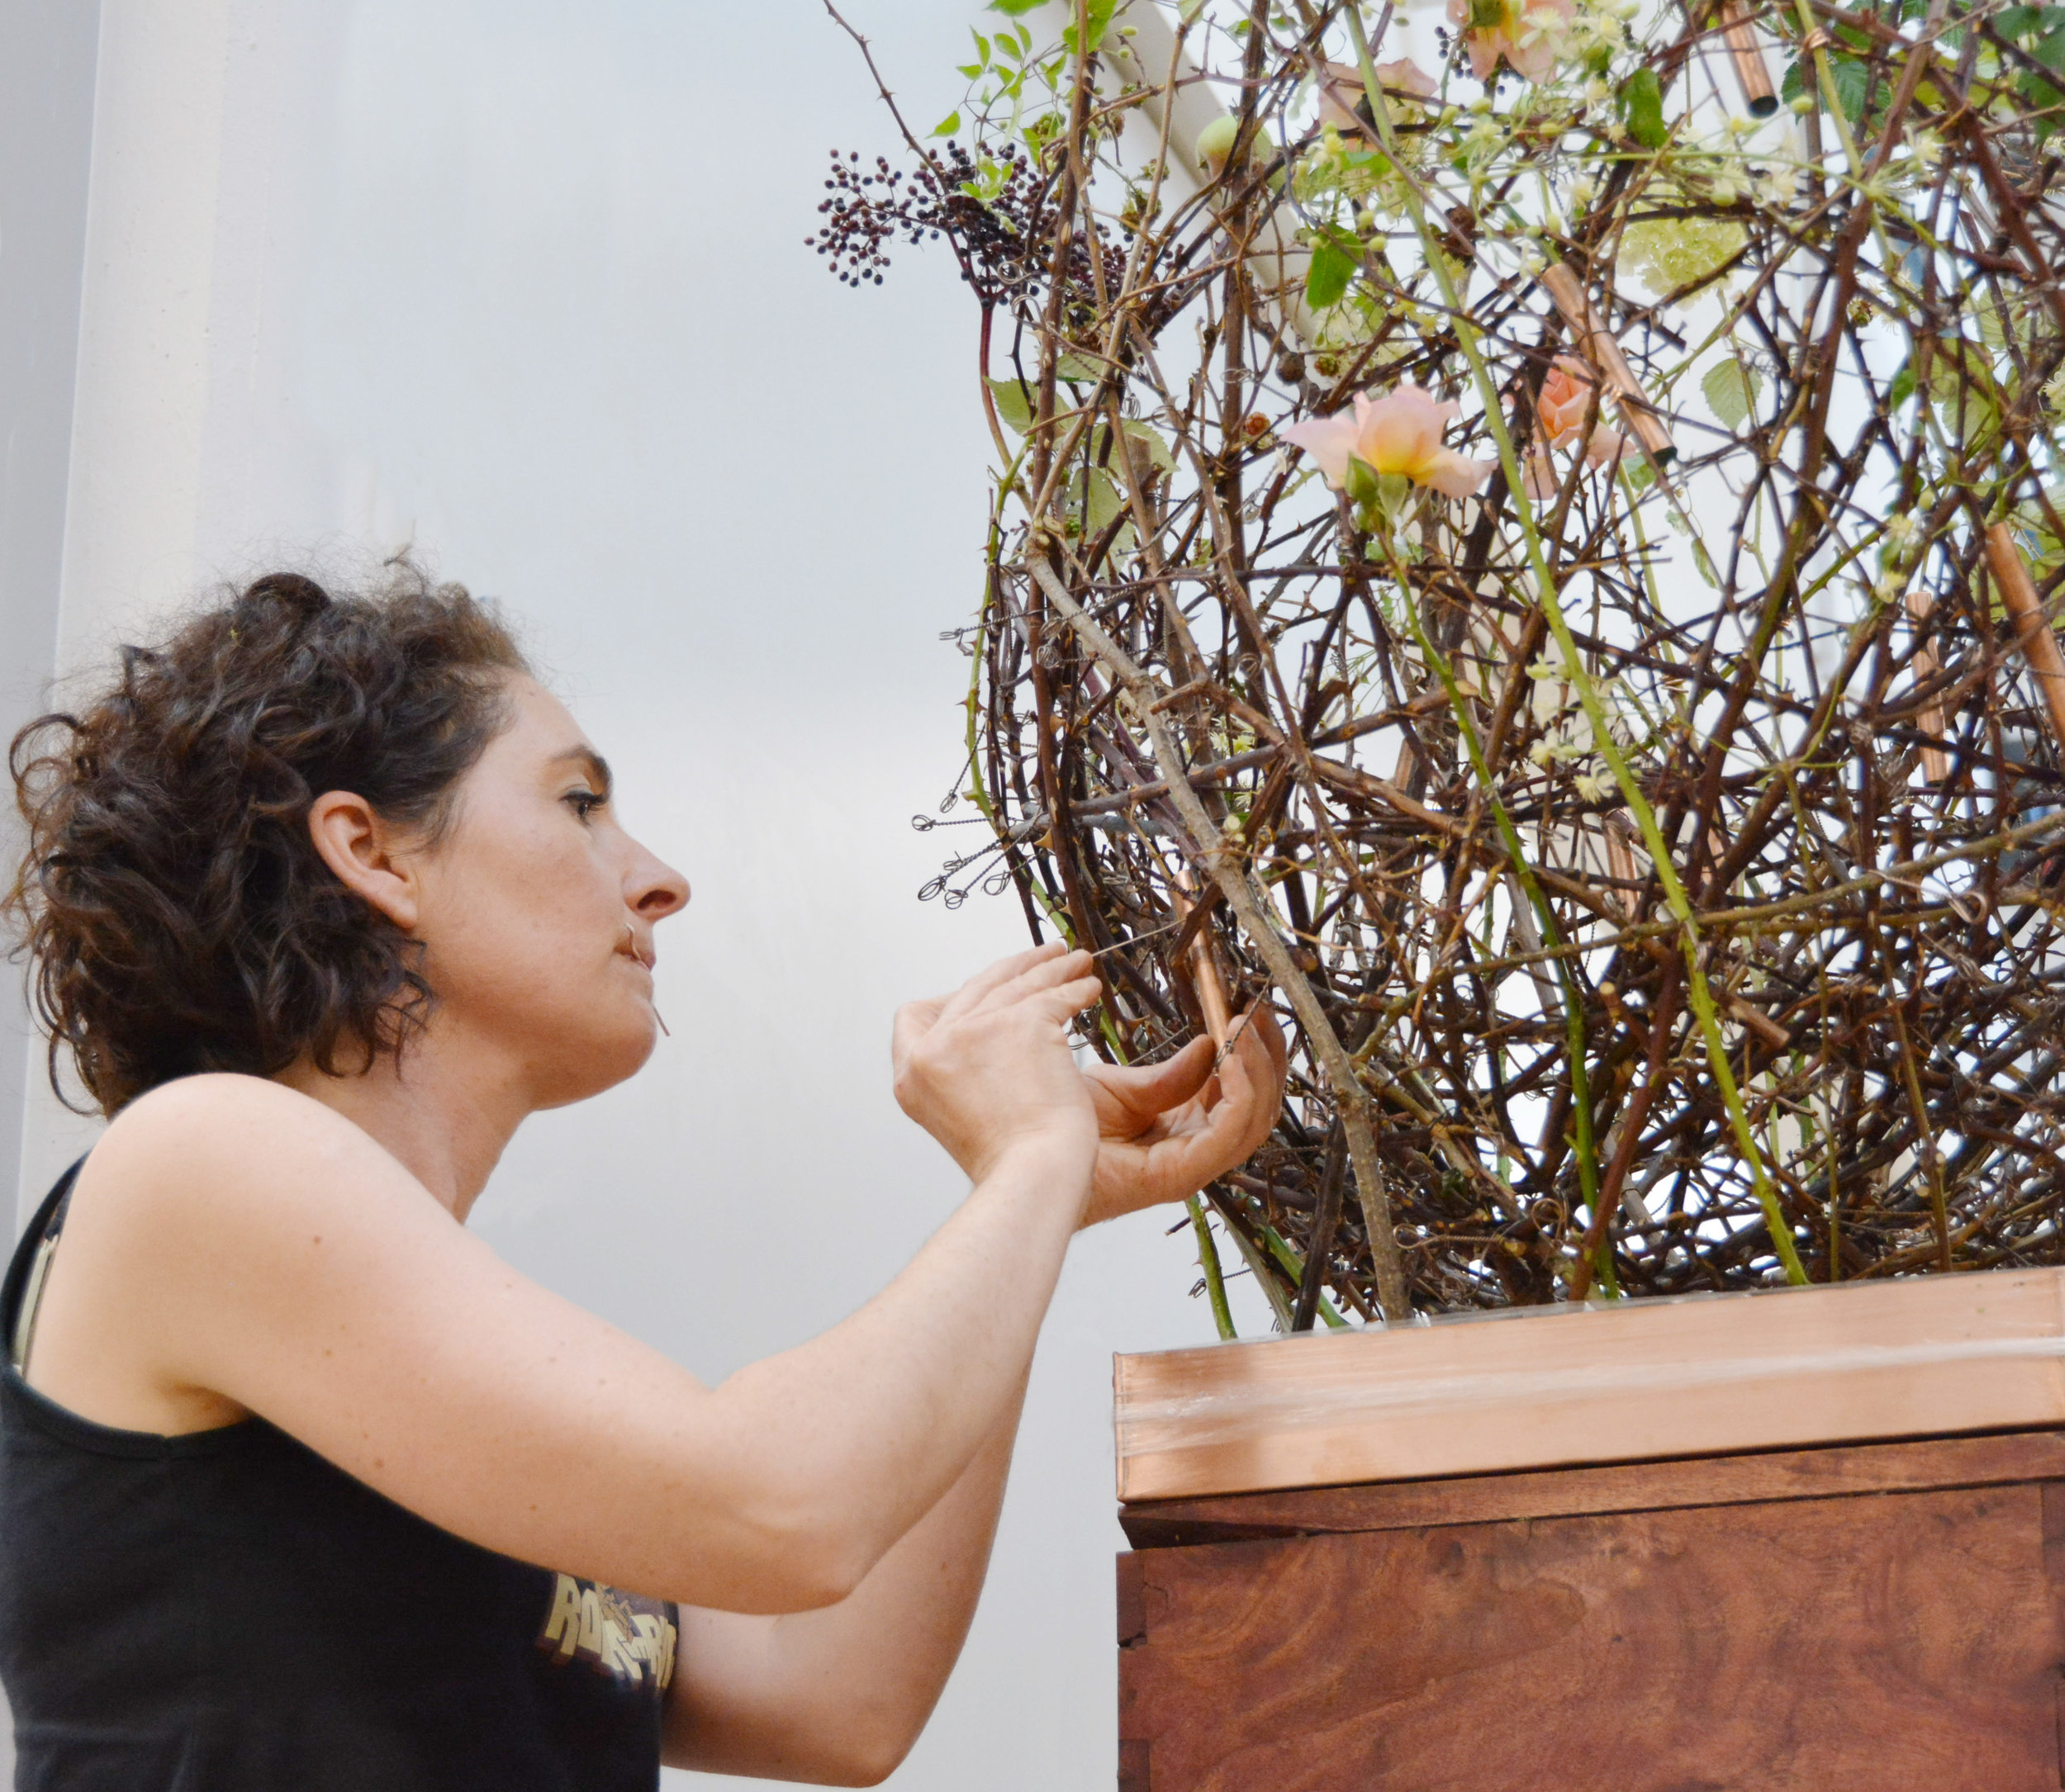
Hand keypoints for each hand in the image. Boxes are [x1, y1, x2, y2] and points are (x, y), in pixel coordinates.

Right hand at [892, 944, 1103, 1186]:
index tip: (985, 997)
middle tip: (1041, 958)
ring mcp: (976, 1030)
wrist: (1033, 1173)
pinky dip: (1074, 988)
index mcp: (913, 1074)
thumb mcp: (958, 1117)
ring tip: (1074, 963)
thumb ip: (960, 1076)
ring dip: (1051, 968)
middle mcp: (936, 1046)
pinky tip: (1088, 989)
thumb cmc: (1010, 1159)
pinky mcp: (1022, 1023)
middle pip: (975, 989)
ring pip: (1018, 984)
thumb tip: (984, 1045)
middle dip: (1013, 969)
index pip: (913, 1017)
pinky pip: (1053, 995)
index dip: (950, 1000)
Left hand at [1077, 1006, 1286, 1226]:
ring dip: (1258, 1068)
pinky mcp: (1184, 1173)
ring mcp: (1195, 1163)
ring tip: (1243, 1026)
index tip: (1247, 1009)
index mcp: (1188, 1128)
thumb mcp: (1123, 1087)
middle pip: (1259, 1105)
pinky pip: (1231, 1131)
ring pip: (1254, 1118)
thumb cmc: (1067, 1128)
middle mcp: (1200, 1147)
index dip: (1252, 1050)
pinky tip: (1229, 1056)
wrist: (1034, 1156)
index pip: (1242, 1091)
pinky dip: (1240, 1092)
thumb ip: (1171, 1074)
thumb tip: (1209, 1045)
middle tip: (1258, 1010)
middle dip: (1266, 1055)